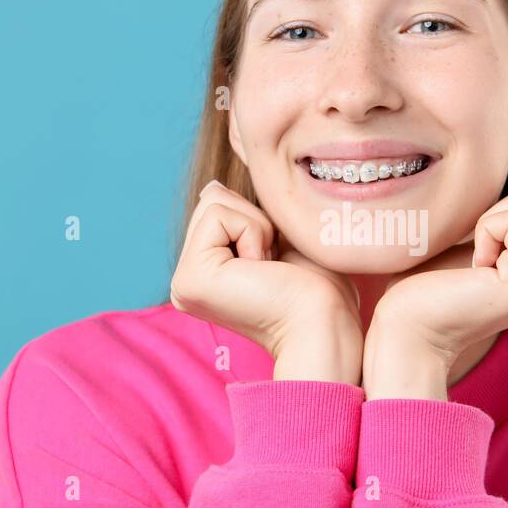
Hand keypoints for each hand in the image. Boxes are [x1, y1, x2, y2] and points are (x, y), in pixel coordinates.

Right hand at [169, 180, 363, 383]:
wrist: (325, 322)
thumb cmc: (316, 286)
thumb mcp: (276, 237)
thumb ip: (244, 213)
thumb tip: (218, 184)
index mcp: (205, 273)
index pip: (219, 204)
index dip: (258, 219)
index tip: (276, 263)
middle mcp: (186, 280)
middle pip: (212, 198)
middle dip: (254, 220)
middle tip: (272, 265)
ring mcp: (183, 281)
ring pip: (213, 201)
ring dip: (256, 227)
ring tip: (268, 269)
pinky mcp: (190, 279)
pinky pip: (219, 214)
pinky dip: (253, 233)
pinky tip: (262, 271)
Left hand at [362, 177, 507, 399]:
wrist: (408, 328)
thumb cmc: (432, 285)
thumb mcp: (485, 240)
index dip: (498, 214)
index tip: (478, 258)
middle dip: (496, 215)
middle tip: (474, 262)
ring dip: (489, 224)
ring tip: (476, 267)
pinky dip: (485, 232)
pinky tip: (475, 271)